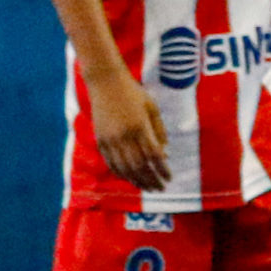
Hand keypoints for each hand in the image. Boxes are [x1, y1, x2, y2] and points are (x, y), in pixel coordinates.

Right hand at [86, 73, 171, 190]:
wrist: (105, 82)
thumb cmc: (133, 93)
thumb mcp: (152, 108)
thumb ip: (159, 131)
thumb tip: (165, 155)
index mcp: (140, 126)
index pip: (154, 155)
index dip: (162, 170)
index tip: (169, 178)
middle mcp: (124, 135)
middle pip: (139, 166)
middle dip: (151, 180)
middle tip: (160, 188)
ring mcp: (110, 139)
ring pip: (124, 168)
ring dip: (137, 181)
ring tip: (148, 188)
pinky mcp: (100, 140)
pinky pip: (111, 163)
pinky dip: (122, 174)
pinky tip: (131, 179)